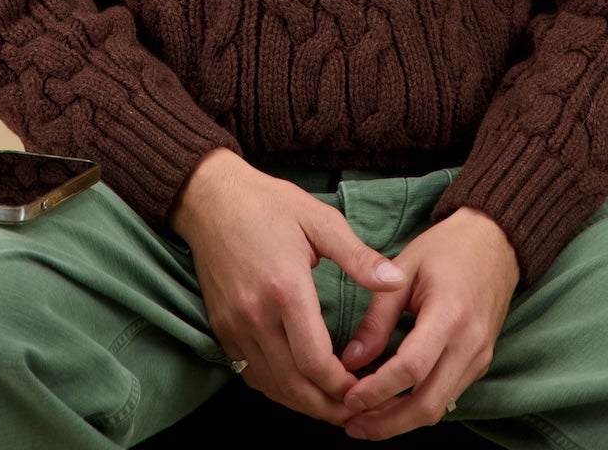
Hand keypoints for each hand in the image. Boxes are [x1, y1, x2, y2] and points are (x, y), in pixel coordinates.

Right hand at [168, 151, 410, 423]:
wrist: (210, 198)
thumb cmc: (268, 204)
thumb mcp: (319, 220)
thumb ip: (358, 257)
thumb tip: (396, 282)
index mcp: (286, 290)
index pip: (316, 363)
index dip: (342, 387)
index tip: (366, 388)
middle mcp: (256, 316)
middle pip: (294, 386)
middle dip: (327, 405)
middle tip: (355, 409)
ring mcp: (234, 326)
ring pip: (271, 386)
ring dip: (302, 402)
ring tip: (332, 403)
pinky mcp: (220, 329)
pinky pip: (251, 373)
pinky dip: (277, 386)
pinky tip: (298, 383)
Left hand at [337, 205, 520, 437]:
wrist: (495, 242)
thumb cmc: (446, 248)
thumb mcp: (404, 269)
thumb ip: (377, 317)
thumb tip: (351, 360)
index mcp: (450, 313)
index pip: (412, 368)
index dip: (378, 390)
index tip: (348, 398)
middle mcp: (470, 343)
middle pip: (428, 404)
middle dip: (387, 423)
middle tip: (353, 425)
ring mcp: (479, 357)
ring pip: (438, 407)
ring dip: (401, 420)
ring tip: (365, 419)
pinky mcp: (480, 362)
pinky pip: (447, 395)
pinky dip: (418, 405)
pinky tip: (392, 402)